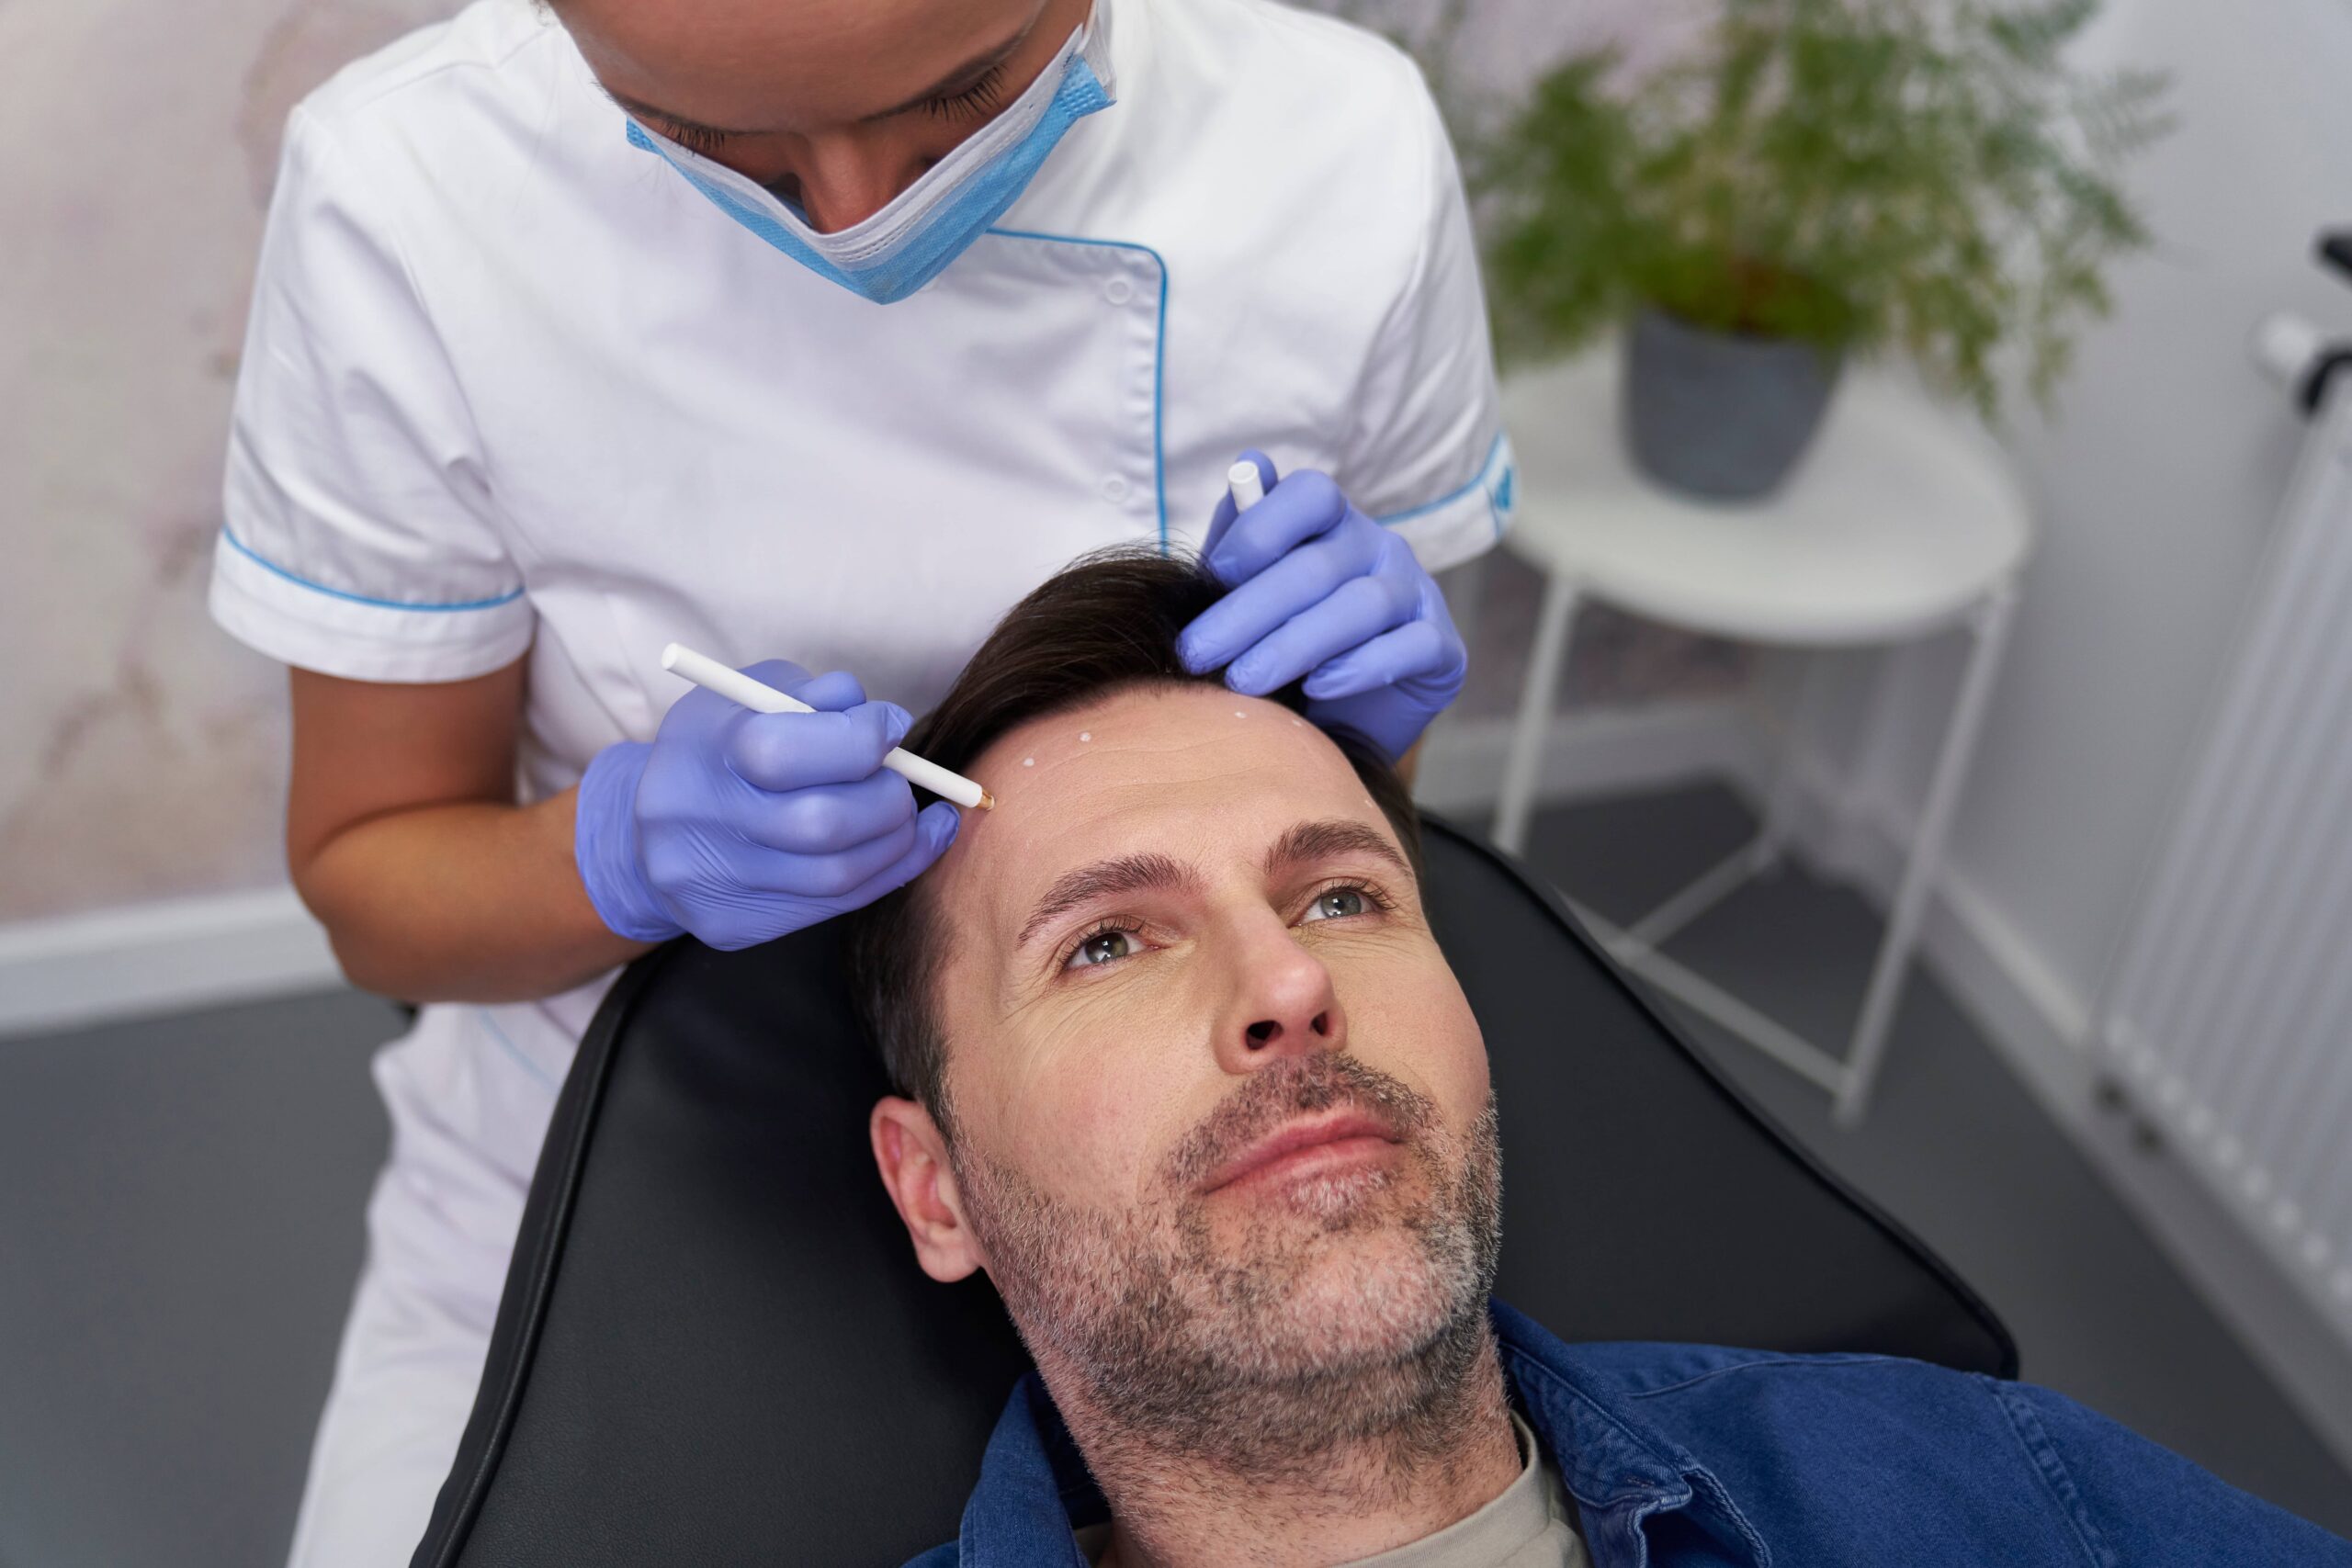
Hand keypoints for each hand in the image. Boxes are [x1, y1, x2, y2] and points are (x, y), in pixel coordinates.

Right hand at [574, 661, 960, 949]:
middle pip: (821, 823)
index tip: (890, 727)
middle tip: (902, 780)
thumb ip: (815, 696)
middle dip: (886, 798)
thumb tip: (880, 720)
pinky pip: (831, 907)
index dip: (859, 739)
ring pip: (837, 875)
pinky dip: (887, 874)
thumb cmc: (721, 748)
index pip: (784, 752)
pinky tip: (913, 846)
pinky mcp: (731, 926)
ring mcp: (712, 883)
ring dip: (897, 842)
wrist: (650, 832)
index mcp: (703, 751)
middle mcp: (699, 822)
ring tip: (913, 816)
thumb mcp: (754, 697)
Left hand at [1177, 452, 1468, 760]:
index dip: (1260, 530)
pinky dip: (1362, 667)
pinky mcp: (1442, 647)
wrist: (1338, 720)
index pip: (1310, 494)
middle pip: (1319, 564)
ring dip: (1295, 645)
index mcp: (1333, 522)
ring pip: (1363, 605)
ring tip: (1244, 680)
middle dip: (1249, 611)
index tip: (1213, 576)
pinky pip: (1410, 647)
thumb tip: (1251, 465)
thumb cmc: (1284, 643)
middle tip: (1198, 652)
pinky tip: (1318, 687)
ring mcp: (1416, 594)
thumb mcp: (1248, 592)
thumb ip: (1241, 538)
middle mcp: (1380, 547)